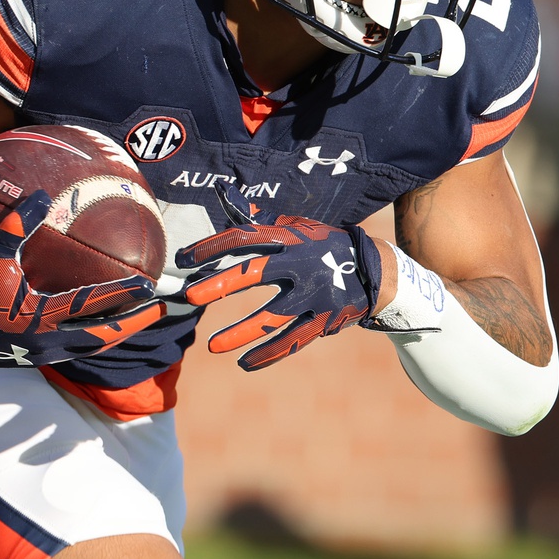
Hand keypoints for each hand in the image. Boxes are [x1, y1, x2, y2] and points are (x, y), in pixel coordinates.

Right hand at [0, 190, 163, 388]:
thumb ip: (15, 226)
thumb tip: (41, 196)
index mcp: (40, 316)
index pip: (91, 304)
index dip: (121, 295)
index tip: (147, 284)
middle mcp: (48, 340)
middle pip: (104, 336)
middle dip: (134, 323)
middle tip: (159, 309)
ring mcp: (44, 353)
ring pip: (93, 347)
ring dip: (118, 333)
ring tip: (140, 319)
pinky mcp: (38, 357)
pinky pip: (77, 348)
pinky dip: (96, 337)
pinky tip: (103, 324)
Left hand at [179, 183, 382, 369]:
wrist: (375, 271)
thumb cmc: (324, 246)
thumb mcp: (298, 228)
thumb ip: (261, 222)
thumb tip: (224, 194)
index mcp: (291, 239)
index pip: (245, 238)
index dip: (213, 246)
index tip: (183, 258)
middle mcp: (301, 265)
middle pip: (255, 274)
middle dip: (220, 285)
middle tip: (189, 296)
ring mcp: (313, 295)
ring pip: (272, 317)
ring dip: (240, 332)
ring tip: (212, 346)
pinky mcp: (323, 320)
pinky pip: (292, 341)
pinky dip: (268, 354)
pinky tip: (244, 364)